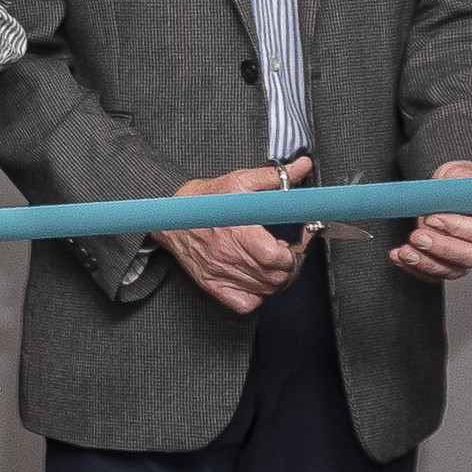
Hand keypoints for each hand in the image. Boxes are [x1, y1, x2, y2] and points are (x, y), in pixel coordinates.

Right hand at [165, 159, 310, 313]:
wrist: (170, 216)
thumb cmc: (204, 200)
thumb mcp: (239, 181)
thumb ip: (275, 177)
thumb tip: (302, 166)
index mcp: (239, 232)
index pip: (276, 258)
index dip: (294, 253)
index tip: (297, 243)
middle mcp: (229, 257)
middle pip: (276, 277)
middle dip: (290, 265)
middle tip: (288, 252)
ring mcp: (220, 274)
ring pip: (265, 290)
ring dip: (277, 279)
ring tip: (274, 263)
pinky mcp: (213, 285)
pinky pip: (245, 304)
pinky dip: (257, 296)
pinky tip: (257, 280)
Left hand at [388, 157, 471, 282]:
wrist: (451, 193)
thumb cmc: (461, 184)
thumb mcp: (460, 173)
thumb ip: (456, 180)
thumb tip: (445, 188)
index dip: (458, 229)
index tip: (433, 219)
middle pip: (471, 257)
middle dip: (440, 248)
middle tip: (417, 236)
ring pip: (453, 270)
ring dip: (425, 262)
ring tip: (405, 251)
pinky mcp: (453, 265)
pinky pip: (436, 274)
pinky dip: (416, 268)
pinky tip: (400, 257)